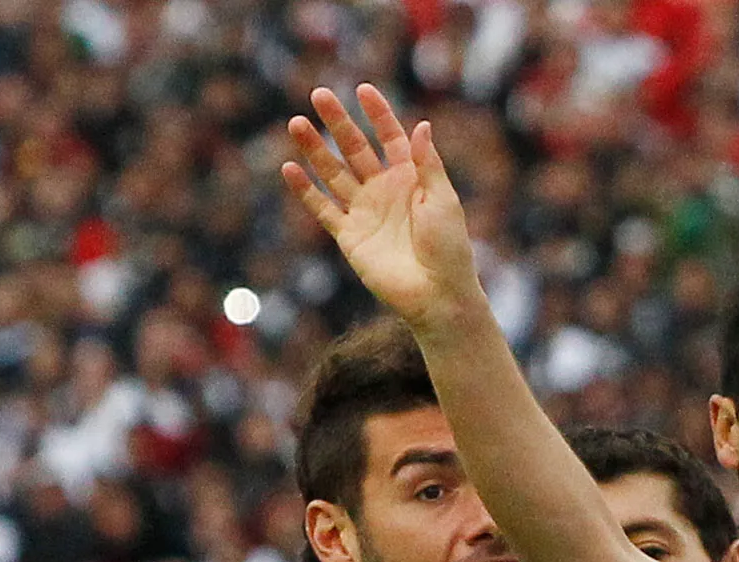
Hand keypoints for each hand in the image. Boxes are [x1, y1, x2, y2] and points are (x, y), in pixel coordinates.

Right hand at [281, 85, 480, 326]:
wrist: (437, 295)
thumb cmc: (449, 248)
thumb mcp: (443, 200)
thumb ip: (428, 164)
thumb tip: (422, 125)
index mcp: (410, 178)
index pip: (390, 138)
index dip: (378, 114)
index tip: (363, 90)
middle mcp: (384, 190)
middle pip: (356, 149)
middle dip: (338, 122)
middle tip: (319, 95)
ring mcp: (364, 212)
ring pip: (334, 173)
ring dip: (315, 149)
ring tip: (296, 123)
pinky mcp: (349, 236)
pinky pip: (323, 209)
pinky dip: (305, 190)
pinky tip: (289, 168)